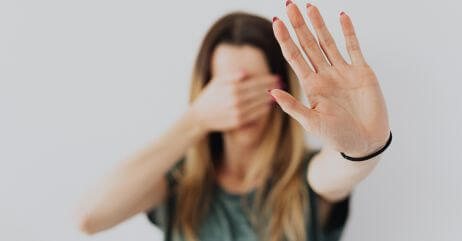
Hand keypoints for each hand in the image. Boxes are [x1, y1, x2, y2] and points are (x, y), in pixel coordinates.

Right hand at [190, 71, 280, 132]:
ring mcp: (238, 112)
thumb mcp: (217, 82)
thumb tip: (246, 73)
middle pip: (259, 93)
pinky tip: (268, 106)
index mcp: (232, 88)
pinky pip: (254, 115)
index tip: (277, 76)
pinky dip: (263, 110)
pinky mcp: (238, 122)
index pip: (255, 82)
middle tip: (282, 84)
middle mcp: (236, 100)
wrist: (199, 117)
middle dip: (272, 87)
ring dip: (270, 99)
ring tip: (279, 94)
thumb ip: (232, 76)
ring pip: (259, 104)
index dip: (267, 79)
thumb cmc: (209, 97)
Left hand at [269, 2, 389, 156]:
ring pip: (328, 42)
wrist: (366, 142)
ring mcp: (343, 71)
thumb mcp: (312, 123)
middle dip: (298, 25)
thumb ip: (293, 107)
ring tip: (309, 6)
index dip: (285, 40)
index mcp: (311, 86)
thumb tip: (271, 91)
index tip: (276, 23)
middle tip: (289, 5)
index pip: (294, 57)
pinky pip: (354, 47)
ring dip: (319, 24)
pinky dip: (349, 32)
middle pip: (308, 44)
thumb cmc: (337, 136)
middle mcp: (324, 75)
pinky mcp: (361, 72)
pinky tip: (342, 17)